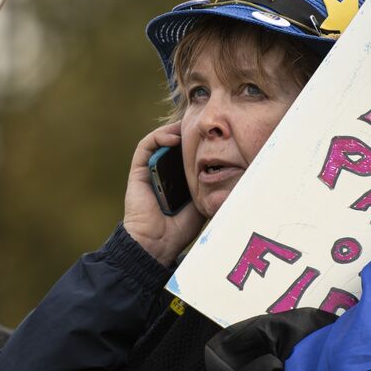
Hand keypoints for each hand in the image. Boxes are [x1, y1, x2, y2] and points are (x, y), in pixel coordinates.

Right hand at [122, 122, 205, 267]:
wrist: (157, 244)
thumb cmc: (180, 229)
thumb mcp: (202, 202)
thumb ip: (210, 186)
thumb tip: (232, 173)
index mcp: (177, 181)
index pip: (186, 155)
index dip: (196, 143)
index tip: (213, 136)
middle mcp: (162, 173)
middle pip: (174, 146)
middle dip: (187, 133)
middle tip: (203, 127)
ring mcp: (149, 171)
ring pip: (159, 141)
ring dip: (173, 131)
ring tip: (189, 127)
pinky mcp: (138, 171)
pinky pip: (146, 147)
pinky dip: (158, 137)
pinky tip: (174, 137)